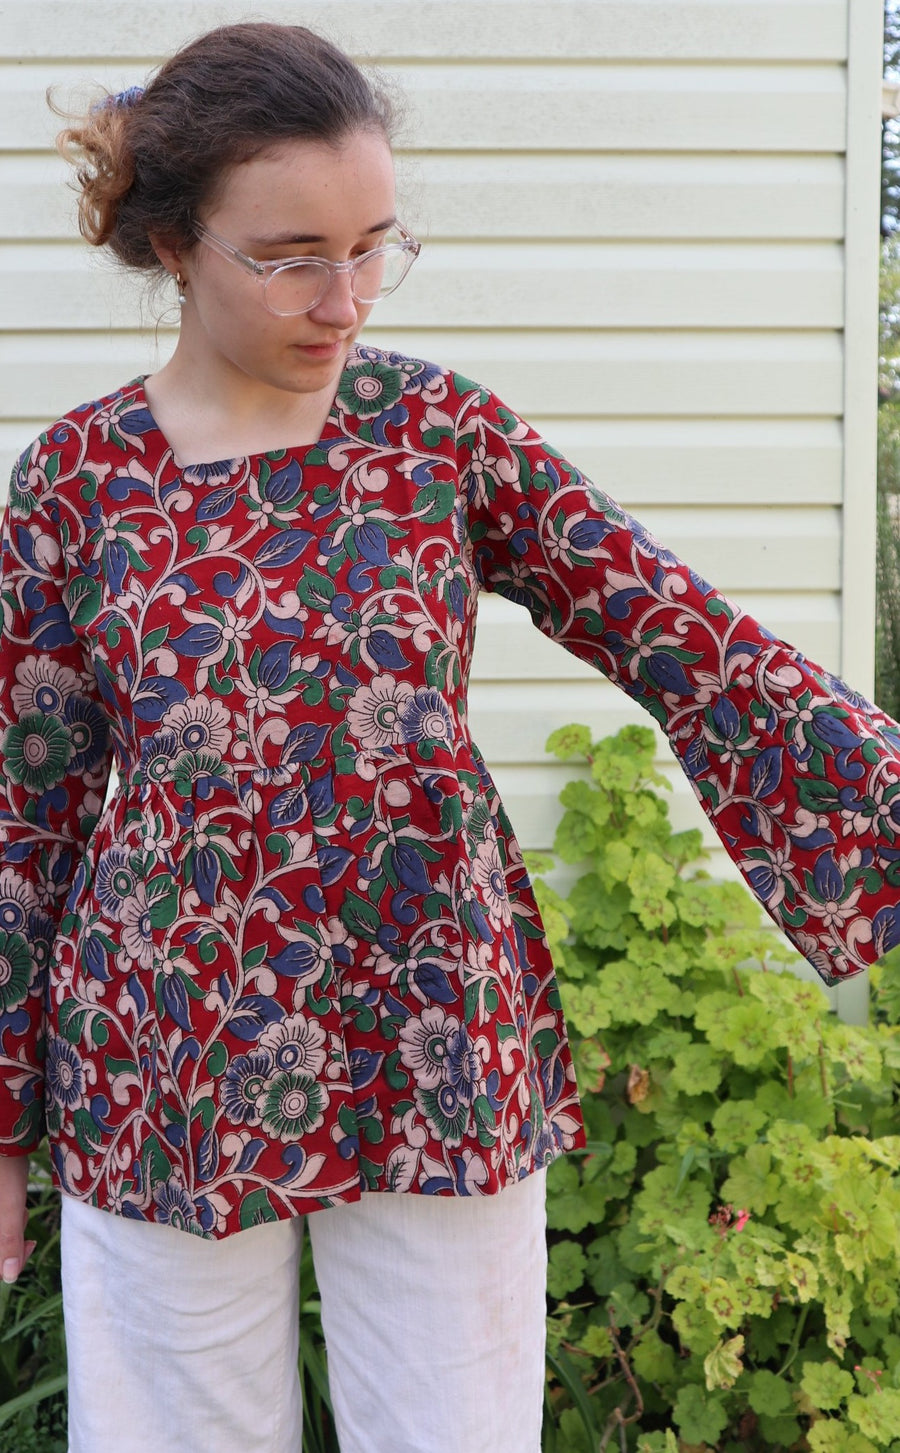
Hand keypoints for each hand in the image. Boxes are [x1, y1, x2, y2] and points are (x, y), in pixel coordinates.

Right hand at [0, 1154, 35, 1283]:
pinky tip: (15, 1203)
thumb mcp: (9, 1208)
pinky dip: (7, 1217)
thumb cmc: (5, 1168)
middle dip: (11, 1238)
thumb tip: (8, 1278)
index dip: (10, 1261)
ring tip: (18, 1207)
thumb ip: (7, 1240)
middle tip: (21, 1215)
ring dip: (10, 1226)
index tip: (30, 1244)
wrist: (3, 1133)